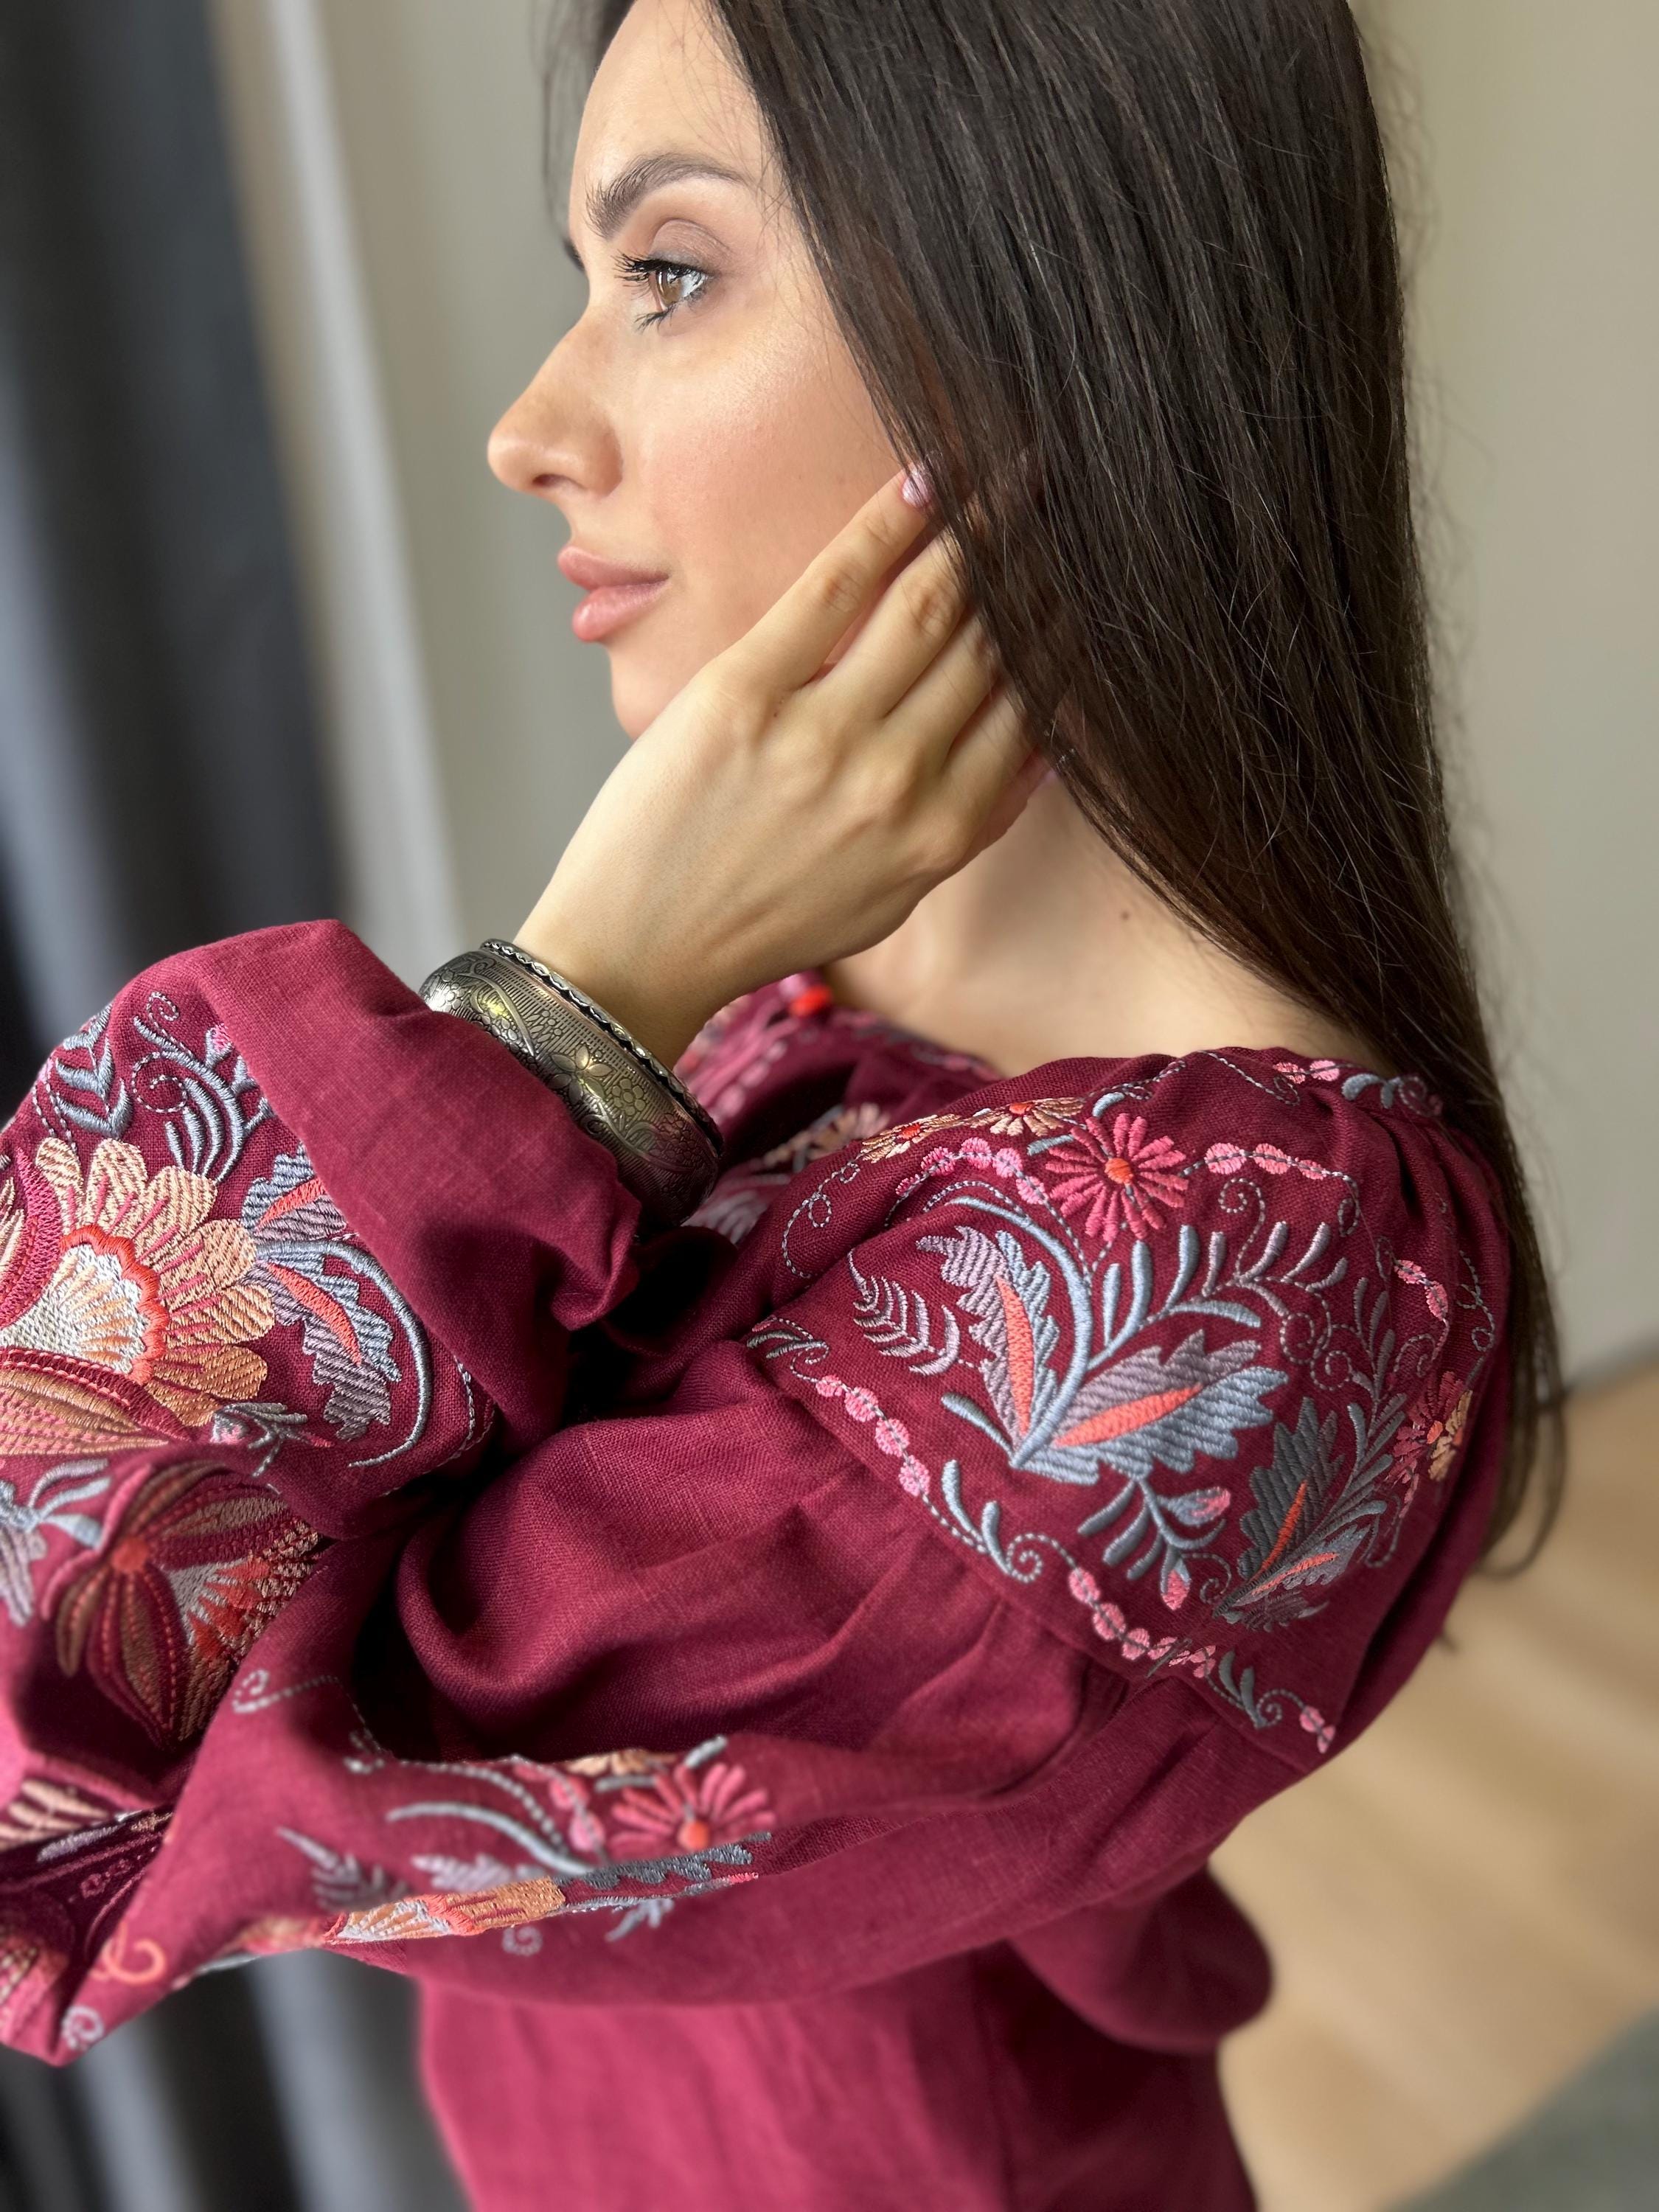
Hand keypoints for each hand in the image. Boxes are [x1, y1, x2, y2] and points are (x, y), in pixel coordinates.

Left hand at [515, 466, 1047, 1067]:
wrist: (639, 950)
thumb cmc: (765, 922)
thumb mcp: (890, 897)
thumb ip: (969, 824)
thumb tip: (1049, 745)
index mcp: (943, 834)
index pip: (1034, 706)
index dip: (1068, 627)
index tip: (1089, 569)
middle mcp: (899, 783)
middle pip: (995, 644)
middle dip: (1039, 562)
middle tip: (1066, 494)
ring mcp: (823, 736)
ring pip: (932, 604)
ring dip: (983, 526)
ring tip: (1016, 470)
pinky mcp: (748, 693)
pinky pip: (838, 585)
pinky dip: (890, 524)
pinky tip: (931, 478)